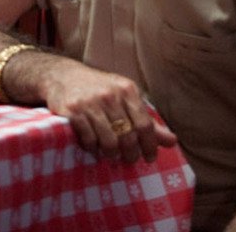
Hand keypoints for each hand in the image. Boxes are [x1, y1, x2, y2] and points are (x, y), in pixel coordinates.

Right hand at [39, 58, 177, 162]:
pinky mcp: (72, 111)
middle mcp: (110, 95)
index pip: (145, 124)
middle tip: (130, 159)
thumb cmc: (99, 89)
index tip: (150, 157)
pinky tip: (94, 147)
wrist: (63, 75)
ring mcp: (90, 103)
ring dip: (112, 154)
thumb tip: (172, 141)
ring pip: (109, 141)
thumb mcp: (125, 98)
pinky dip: (93, 148)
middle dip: (131, 153)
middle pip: (128, 135)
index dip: (150, 145)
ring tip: (111, 155)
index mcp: (127, 89)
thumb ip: (146, 120)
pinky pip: (88, 139)